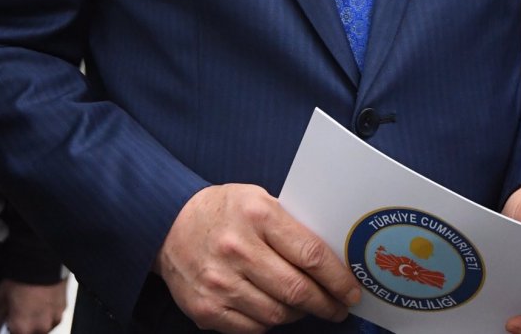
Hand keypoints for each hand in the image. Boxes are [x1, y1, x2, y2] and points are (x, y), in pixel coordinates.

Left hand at [0, 278, 66, 333]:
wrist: (42, 260)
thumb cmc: (22, 278)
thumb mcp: (0, 299)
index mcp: (21, 328)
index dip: (9, 330)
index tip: (7, 326)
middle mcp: (39, 327)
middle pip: (29, 333)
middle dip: (23, 328)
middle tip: (19, 314)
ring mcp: (53, 318)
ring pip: (43, 328)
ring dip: (37, 322)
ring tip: (32, 306)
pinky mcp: (63, 308)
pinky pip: (53, 317)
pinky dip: (48, 312)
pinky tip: (42, 301)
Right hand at [154, 183, 360, 332]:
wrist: (169, 223)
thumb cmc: (224, 210)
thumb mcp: (259, 199)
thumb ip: (290, 226)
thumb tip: (331, 257)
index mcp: (258, 215)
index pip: (310, 254)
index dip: (337, 278)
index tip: (351, 290)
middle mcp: (238, 249)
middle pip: (297, 290)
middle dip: (326, 303)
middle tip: (339, 307)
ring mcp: (220, 282)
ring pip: (277, 313)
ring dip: (299, 314)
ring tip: (308, 307)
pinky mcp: (206, 308)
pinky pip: (252, 328)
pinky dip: (270, 323)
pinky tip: (276, 311)